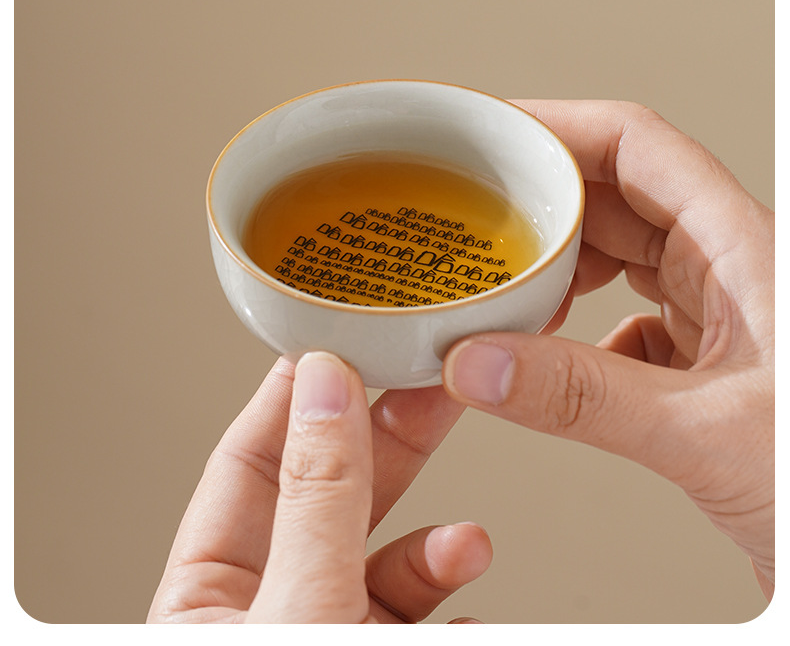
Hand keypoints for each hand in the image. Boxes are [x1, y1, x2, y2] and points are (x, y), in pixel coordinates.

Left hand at [148, 352, 491, 622]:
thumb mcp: (300, 611)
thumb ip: (318, 502)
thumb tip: (325, 387)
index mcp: (205, 598)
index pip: (247, 464)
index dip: (294, 395)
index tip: (339, 338)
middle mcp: (266, 610)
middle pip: (330, 497)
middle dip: (388, 443)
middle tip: (433, 382)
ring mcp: (325, 634)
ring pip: (382, 562)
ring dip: (434, 547)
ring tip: (468, 541)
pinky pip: (417, 617)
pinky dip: (451, 602)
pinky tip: (469, 606)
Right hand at [441, 100, 773, 597]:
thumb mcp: (707, 434)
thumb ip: (584, 398)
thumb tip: (478, 364)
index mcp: (743, 247)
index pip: (634, 144)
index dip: (557, 126)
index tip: (492, 134)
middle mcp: (731, 267)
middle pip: (617, 194)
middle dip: (541, 198)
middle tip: (472, 210)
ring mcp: (720, 314)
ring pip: (620, 256)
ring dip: (558, 265)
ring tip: (503, 280)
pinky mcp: (709, 364)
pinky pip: (626, 318)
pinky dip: (578, 330)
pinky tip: (554, 356)